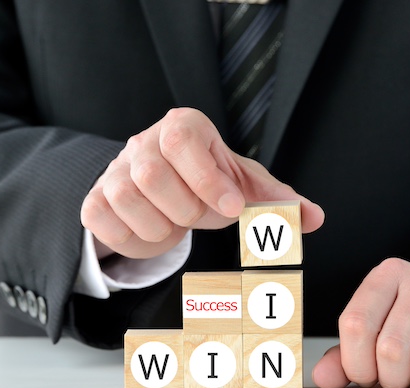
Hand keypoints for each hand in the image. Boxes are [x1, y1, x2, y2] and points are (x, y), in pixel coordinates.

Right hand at [81, 107, 324, 258]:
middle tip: (198, 215)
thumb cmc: (207, 185)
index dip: (206, 178)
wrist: (165, 194)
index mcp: (183, 128)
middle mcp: (143, 142)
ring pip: (124, 198)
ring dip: (160, 226)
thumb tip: (315, 218)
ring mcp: (113, 170)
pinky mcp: (94, 199)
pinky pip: (102, 221)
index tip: (233, 208)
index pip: (183, 140)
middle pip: (151, 173)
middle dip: (184, 208)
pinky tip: (148, 230)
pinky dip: (131, 237)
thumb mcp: (244, 188)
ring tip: (174, 222)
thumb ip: (277, 201)